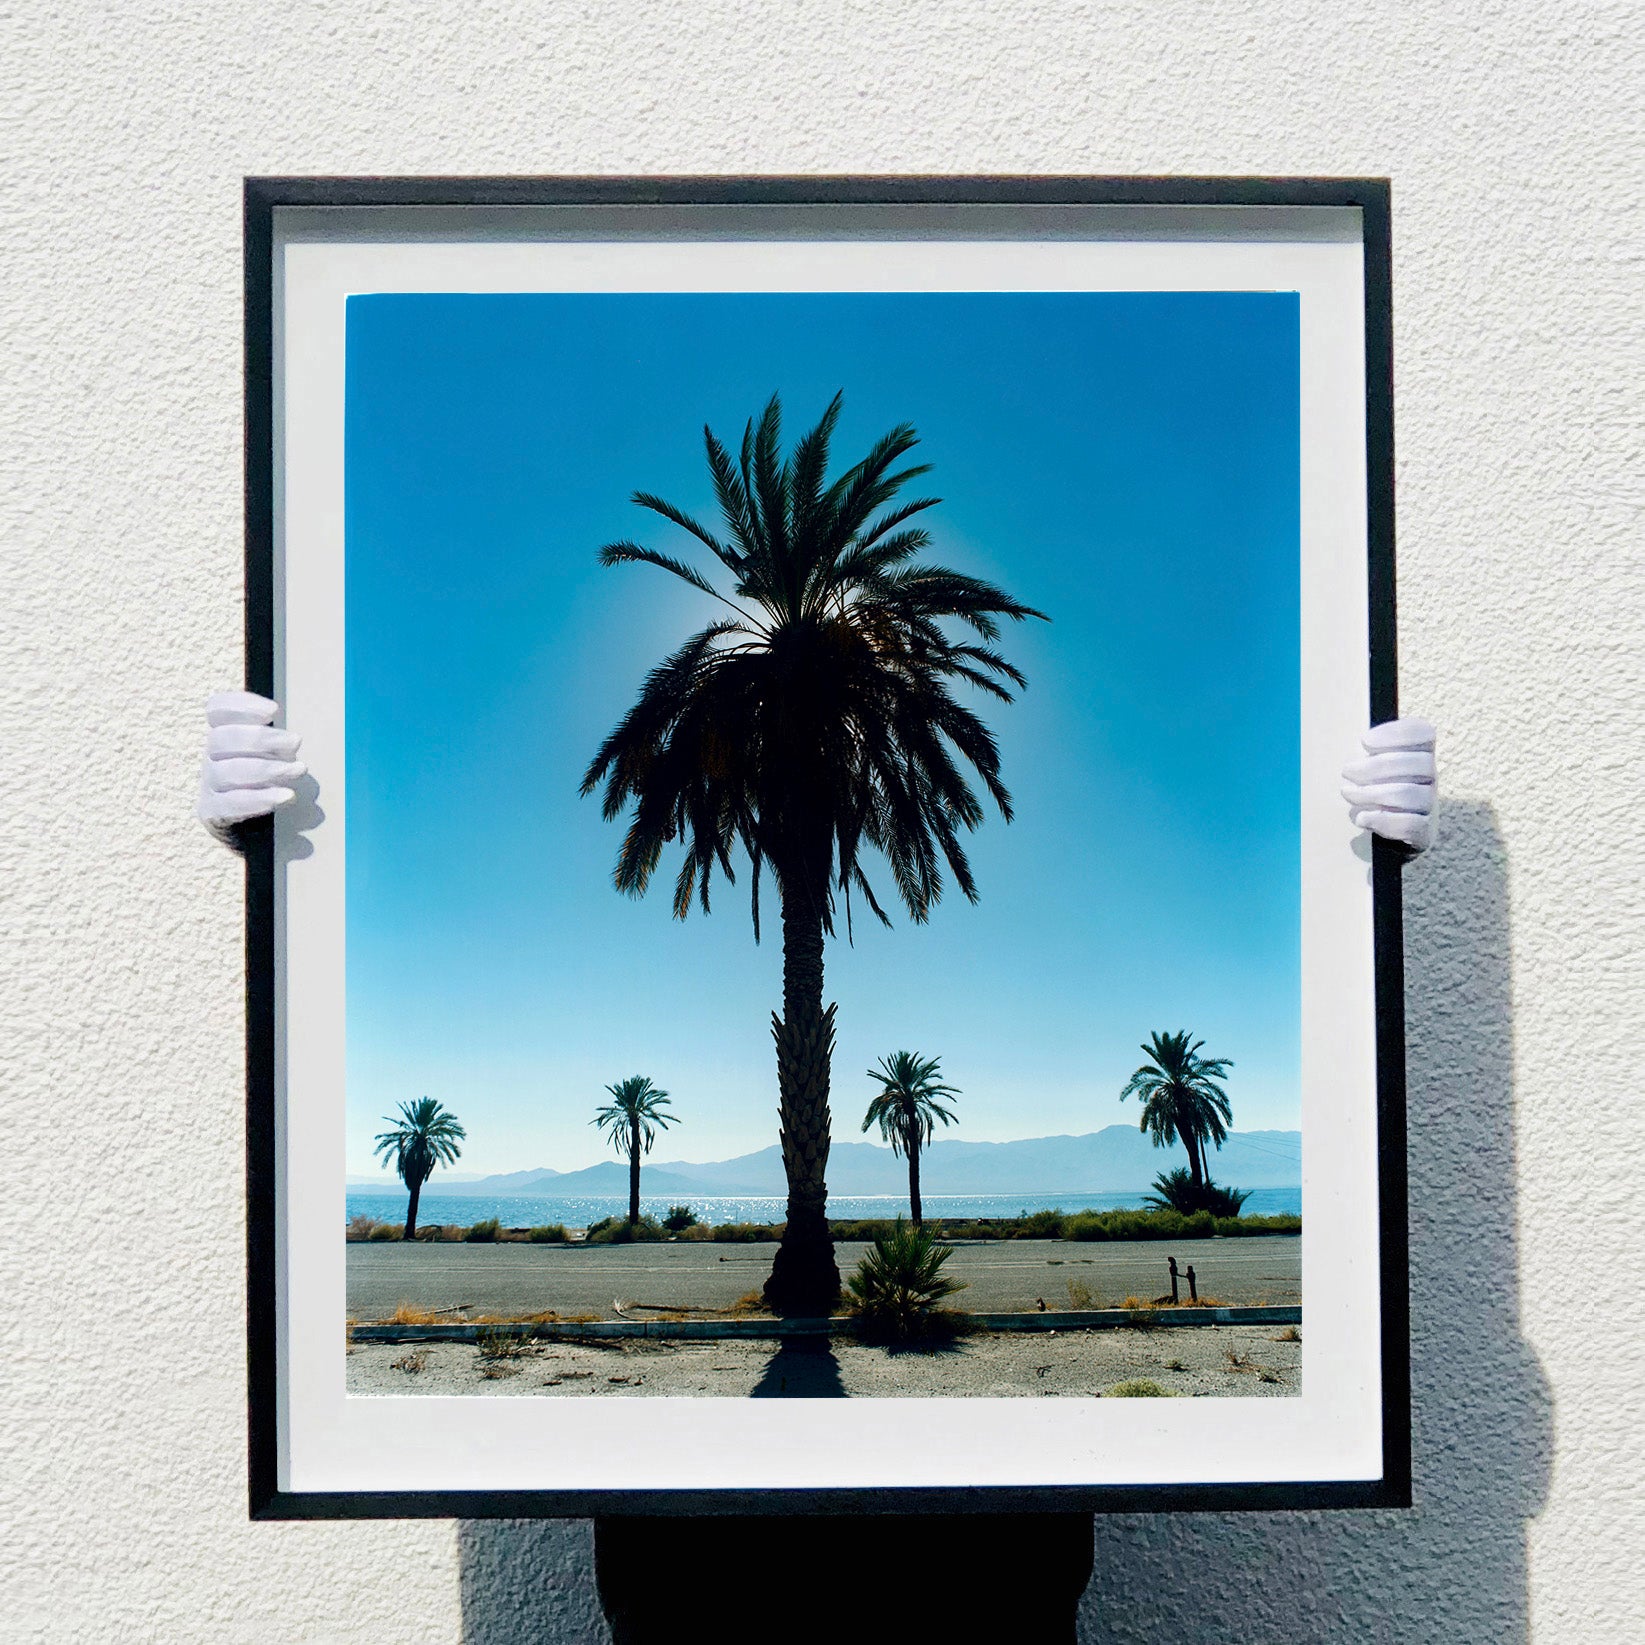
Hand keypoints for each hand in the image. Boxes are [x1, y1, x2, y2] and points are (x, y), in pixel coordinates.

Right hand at [196, 691, 305, 834]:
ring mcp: (209, 786)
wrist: (254, 831)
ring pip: (226, 772)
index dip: (241, 705)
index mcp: (224, 735)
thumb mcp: (275, 756)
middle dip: (261, 738)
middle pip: (222, 739)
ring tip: (299, 770)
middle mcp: (211, 757)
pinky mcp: (213, 813)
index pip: (217, 710)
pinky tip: (286, 796)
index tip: (274, 711)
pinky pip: (232, 804)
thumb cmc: (269, 783)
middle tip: (296, 742)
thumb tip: (300, 734)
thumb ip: (281, 740)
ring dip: (267, 769)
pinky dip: (261, 798)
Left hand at [1341, 717, 1435, 851]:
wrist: (1380, 829)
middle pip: (1418, 763)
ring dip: (1374, 793)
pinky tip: (1362, 818)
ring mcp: (1428, 805)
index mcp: (1419, 753)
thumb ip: (1365, 751)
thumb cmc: (1370, 788)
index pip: (1423, 733)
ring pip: (1411, 795)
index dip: (1396, 734)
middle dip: (1376, 767)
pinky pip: (1411, 825)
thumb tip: (1355, 743)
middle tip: (1347, 771)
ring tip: (1348, 793)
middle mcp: (1429, 777)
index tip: (1364, 741)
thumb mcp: (1366, 764)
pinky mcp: (1423, 831)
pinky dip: (1383, 820)